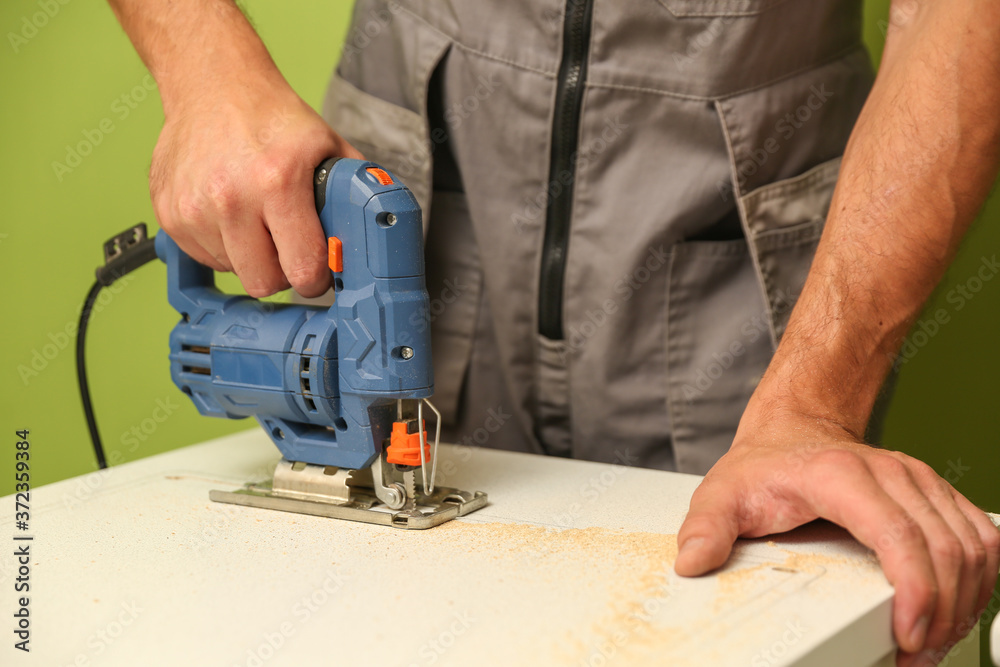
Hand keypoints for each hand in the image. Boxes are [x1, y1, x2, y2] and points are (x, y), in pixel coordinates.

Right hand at [150, 78, 362, 297]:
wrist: (214, 83)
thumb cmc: (272, 116)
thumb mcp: (328, 147)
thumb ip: (353, 193)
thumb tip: (372, 233)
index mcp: (277, 181)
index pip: (302, 269)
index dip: (316, 277)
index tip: (318, 270)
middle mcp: (230, 197)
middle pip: (263, 283)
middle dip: (282, 272)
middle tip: (289, 249)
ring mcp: (194, 207)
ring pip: (233, 271)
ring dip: (250, 256)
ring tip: (258, 219)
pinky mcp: (170, 213)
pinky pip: (204, 257)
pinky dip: (222, 245)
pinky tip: (232, 215)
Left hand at [675, 400, 999, 664]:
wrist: (793, 431)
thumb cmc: (764, 465)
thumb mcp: (722, 492)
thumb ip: (706, 527)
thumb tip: (692, 562)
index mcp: (841, 474)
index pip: (898, 534)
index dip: (915, 590)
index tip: (908, 635)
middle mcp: (892, 474)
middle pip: (945, 550)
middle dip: (939, 614)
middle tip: (914, 656)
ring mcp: (920, 482)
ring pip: (974, 546)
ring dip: (964, 603)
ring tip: (930, 642)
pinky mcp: (937, 494)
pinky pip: (983, 538)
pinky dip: (978, 581)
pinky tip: (955, 610)